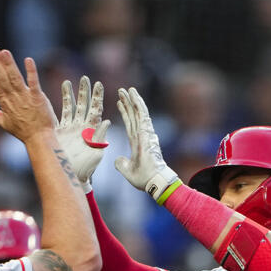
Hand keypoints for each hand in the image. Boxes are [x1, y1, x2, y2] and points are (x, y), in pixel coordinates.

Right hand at [0, 47, 56, 143]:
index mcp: (5, 104)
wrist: (39, 139)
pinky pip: (34, 82)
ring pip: (16, 78)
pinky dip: (31, 71)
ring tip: (5, 52)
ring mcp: (26, 98)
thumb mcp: (4, 122)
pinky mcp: (38, 98)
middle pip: (4, 79)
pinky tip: (28, 60)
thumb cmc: (23, 132)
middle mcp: (14, 99)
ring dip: (10, 65)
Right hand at [56, 75, 109, 190]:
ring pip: (72, 107)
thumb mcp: (97, 153)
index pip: (97, 110)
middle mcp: (83, 127)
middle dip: (85, 92)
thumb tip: (107, 121)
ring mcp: (72, 127)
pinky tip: (59, 94)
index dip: (98, 97)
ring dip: (72, 95)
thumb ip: (100, 137)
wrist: (72, 175)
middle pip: (85, 105)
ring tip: (69, 81)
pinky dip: (62, 104)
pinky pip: (62, 114)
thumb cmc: (87, 168)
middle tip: (85, 78)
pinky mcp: (62, 130)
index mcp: (93, 131)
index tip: (99, 84)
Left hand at [113, 86, 178, 202]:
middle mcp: (141, 136)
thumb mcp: (127, 171)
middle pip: (133, 115)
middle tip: (122, 91)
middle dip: (127, 103)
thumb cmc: (144, 179)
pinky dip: (138, 104)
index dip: (125, 113)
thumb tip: (118, 160)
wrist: (153, 181)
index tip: (120, 103)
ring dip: (132, 100)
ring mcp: (145, 133)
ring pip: (138, 112)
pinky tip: (134, 95)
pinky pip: (142, 115)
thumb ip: (121, 164)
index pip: (129, 124)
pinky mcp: (147, 132)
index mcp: (137, 143)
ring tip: (127, 89)